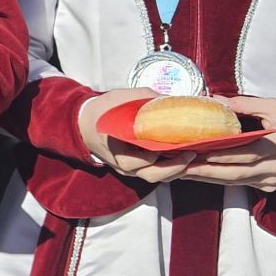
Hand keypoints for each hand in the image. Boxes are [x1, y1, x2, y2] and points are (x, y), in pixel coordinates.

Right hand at [77, 88, 195, 185]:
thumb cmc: (104, 109)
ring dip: (174, 171)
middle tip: (190, 155)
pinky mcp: (133, 168)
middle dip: (172, 167)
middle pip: (149, 174)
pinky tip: (182, 160)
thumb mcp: (123, 98)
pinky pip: (152, 173)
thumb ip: (147, 99)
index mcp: (115, 146)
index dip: (159, 155)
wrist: (84, 121)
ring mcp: (126, 168)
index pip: (139, 159)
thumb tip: (173, 99)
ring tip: (191, 159)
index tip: (177, 145)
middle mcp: (121, 163)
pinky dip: (168, 170)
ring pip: (153, 177)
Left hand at [171, 95, 275, 191]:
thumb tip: (215, 100)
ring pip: (236, 182)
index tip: (197, 152)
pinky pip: (241, 184)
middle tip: (181, 167)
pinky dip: (221, 179)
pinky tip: (202, 175)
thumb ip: (244, 104)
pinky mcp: (268, 186)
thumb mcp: (272, 106)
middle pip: (235, 173)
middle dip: (207, 171)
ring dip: (209, 178)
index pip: (244, 154)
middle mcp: (274, 168)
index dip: (220, 155)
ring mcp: (271, 180)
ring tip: (184, 172)